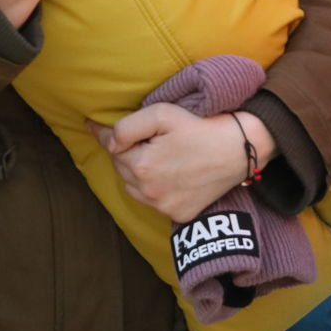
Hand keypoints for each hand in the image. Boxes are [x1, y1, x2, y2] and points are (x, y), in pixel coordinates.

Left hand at [94, 104, 274, 222]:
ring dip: (138, 173)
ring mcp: (164, 208)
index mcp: (143, 167)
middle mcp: (149, 193)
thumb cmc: (200, 127)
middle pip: (122, 169)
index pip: (112, 148)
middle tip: (145, 139)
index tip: (91, 124)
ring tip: (157, 157)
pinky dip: (155, 189)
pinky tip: (171, 175)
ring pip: (135, 188)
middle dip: (127, 153)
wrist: (239, 150)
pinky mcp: (178, 216)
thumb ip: (128, 127)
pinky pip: (154, 202)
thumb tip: (108, 140)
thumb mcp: (162, 114)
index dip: (107, 134)